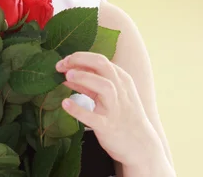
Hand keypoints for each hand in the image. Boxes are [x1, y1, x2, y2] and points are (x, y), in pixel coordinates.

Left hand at [55, 52, 160, 167]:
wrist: (141, 146)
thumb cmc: (123, 115)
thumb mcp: (110, 95)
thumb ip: (90, 84)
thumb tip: (67, 73)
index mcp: (121, 79)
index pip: (100, 60)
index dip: (80, 57)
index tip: (64, 61)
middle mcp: (120, 90)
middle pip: (103, 65)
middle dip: (80, 60)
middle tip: (61, 65)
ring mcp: (115, 108)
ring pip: (104, 86)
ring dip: (84, 78)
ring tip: (66, 76)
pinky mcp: (109, 126)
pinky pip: (94, 117)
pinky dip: (78, 110)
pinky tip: (65, 103)